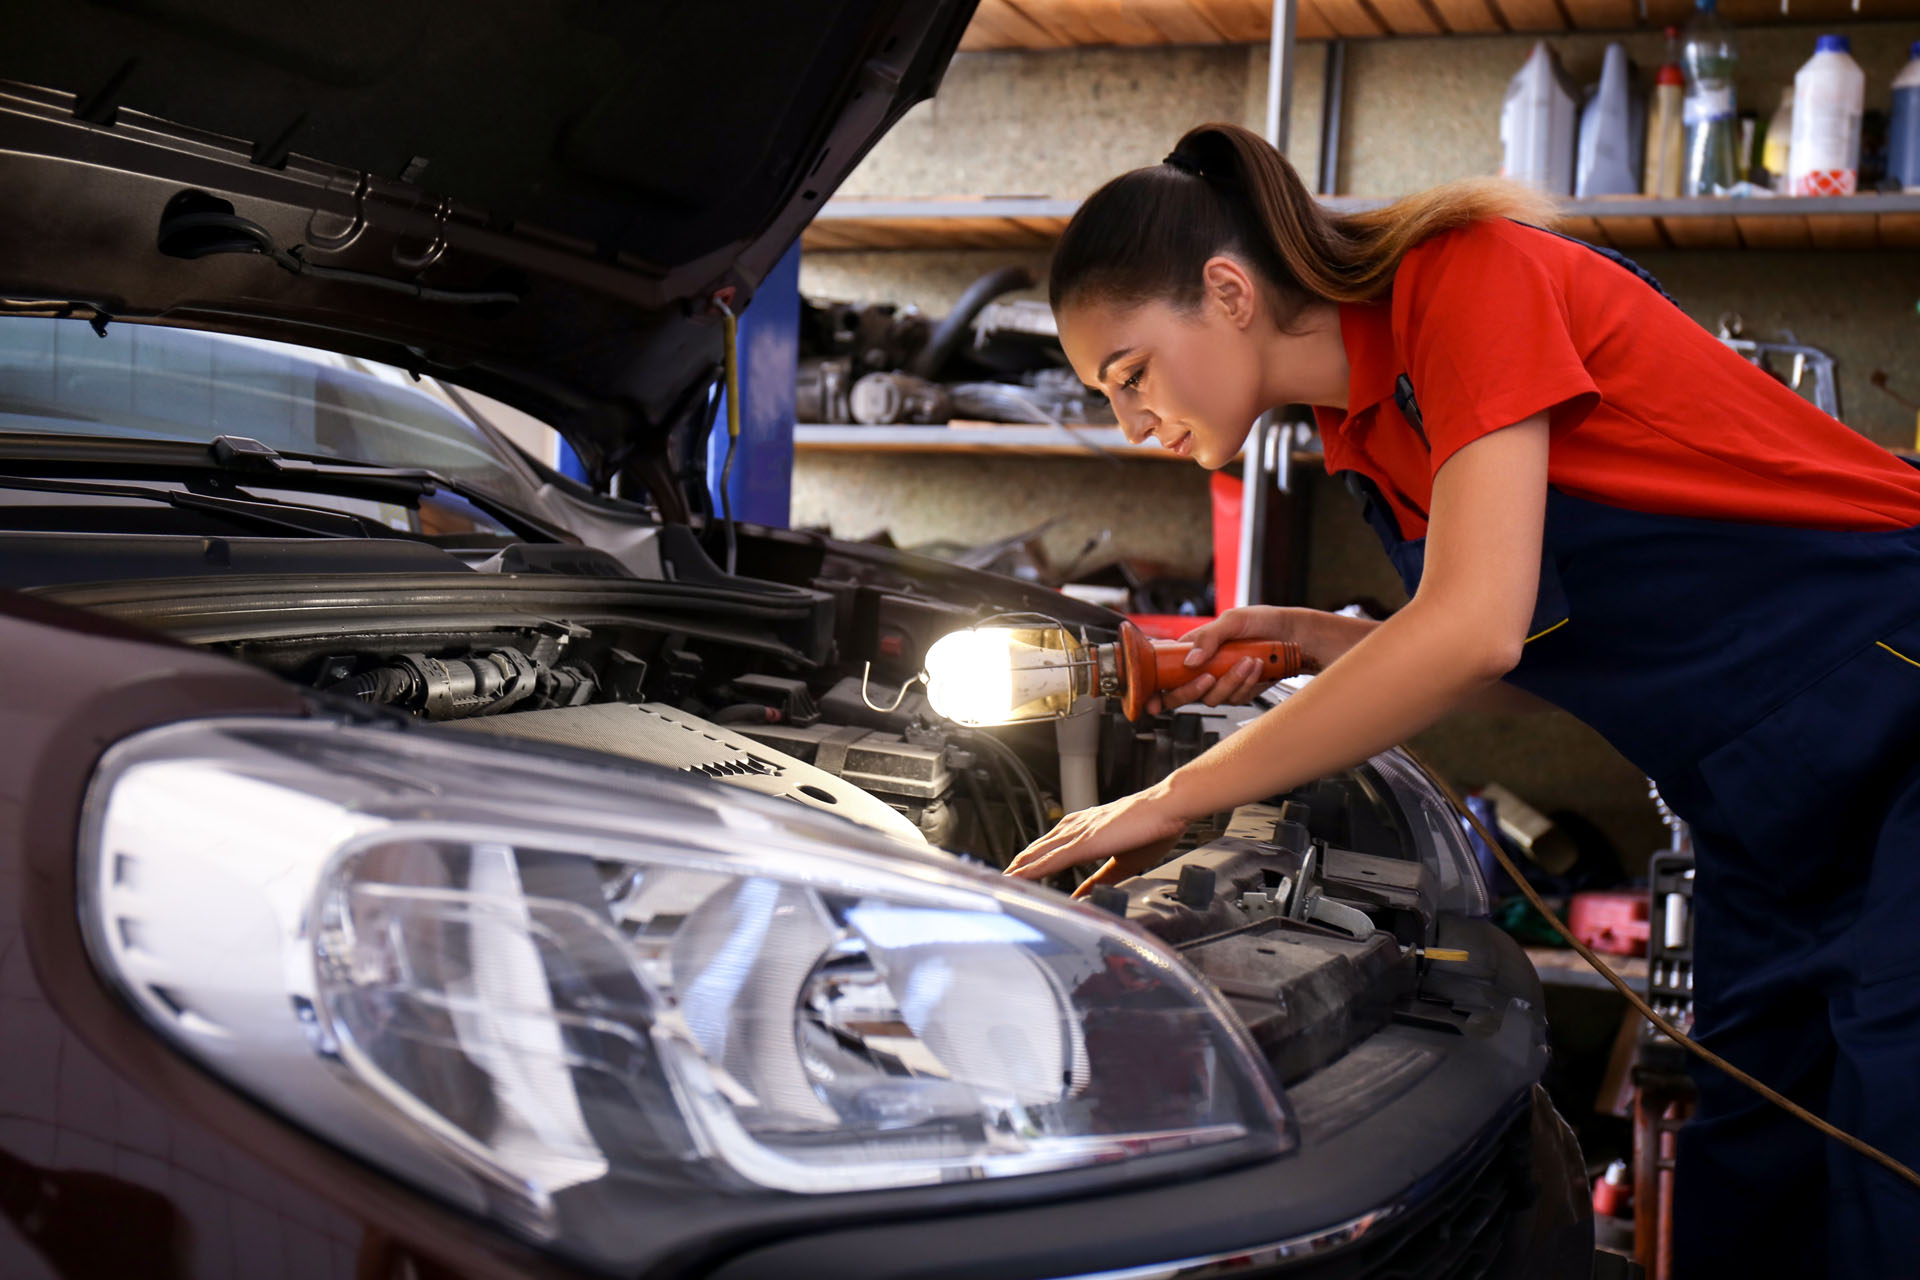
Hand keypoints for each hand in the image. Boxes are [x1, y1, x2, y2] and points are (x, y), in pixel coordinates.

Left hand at [1004, 785, 1189, 896]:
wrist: (1169, 807)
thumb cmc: (1154, 828)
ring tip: (1002, 879)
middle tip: (1000, 877)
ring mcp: (1080, 833)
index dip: (1033, 859)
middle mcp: (1078, 827)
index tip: (1019, 871)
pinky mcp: (1086, 841)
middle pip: (1039, 848)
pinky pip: (1053, 858)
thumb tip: (1088, 894)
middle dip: (1019, 863)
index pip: (1052, 846)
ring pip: (1040, 852)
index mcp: (1087, 829)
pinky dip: (1033, 868)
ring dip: (1019, 866)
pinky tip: (1019, 876)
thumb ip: (1102, 878)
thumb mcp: (1124, 861)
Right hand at [1148, 606, 1324, 713]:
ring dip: (1231, 680)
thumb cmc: (1261, 621)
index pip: (1163, 672)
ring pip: (1212, 698)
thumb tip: (1190, 661)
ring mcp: (1220, 683)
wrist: (1293, 635)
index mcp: (1191, 649)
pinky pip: (1236, 697)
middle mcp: (1202, 669)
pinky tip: (1256, 667)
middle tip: (1207, 677)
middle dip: (1193, 690)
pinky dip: (1246, 682)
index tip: (1152, 700)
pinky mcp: (1239, 692)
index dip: (1154, 690)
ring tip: (1248, 659)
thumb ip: (1208, 638)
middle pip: (1181, 694)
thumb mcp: (1232, 620)